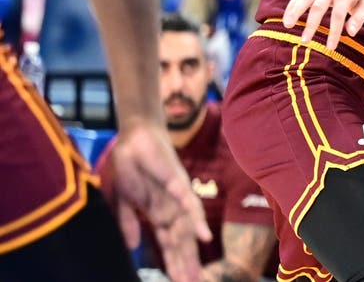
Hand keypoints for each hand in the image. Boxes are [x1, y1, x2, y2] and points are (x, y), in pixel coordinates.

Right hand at [107, 123, 211, 281]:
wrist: (135, 135)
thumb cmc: (130, 164)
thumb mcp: (122, 199)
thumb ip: (127, 222)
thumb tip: (131, 248)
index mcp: (158, 214)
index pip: (169, 244)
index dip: (175, 264)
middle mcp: (171, 209)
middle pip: (180, 243)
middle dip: (185, 266)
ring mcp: (177, 196)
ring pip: (187, 230)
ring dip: (191, 253)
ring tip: (196, 277)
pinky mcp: (177, 182)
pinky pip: (188, 204)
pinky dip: (196, 221)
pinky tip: (203, 238)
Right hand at [283, 0, 363, 49]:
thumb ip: (360, 18)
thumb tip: (351, 33)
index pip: (338, 15)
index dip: (334, 32)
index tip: (330, 47)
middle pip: (318, 7)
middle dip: (311, 25)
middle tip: (305, 41)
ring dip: (295, 11)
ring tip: (287, 26)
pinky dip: (291, 6)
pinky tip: (285, 19)